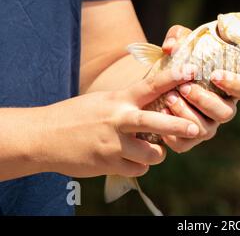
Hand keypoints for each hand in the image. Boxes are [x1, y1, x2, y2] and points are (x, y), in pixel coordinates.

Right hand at [37, 65, 200, 177]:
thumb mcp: (104, 100)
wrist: (43, 137)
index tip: (191, 72)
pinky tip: (130, 160)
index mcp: (119, 100)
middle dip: (177, 126)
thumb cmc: (77, 115)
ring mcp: (113, 143)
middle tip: (194, 129)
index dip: (172, 78)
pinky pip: (138, 169)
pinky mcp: (107, 163)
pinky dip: (139, 166)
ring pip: (152, 154)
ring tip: (149, 150)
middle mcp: (118, 120)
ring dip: (156, 154)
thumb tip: (155, 104)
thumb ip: (128, 103)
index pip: (149, 85)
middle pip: (154, 122)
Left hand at [158, 25, 239, 152]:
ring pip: (206, 130)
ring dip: (187, 114)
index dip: (235, 84)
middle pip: (226, 113)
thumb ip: (178, 37)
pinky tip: (161, 116)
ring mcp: (207, 126)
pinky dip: (173, 135)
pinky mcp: (188, 140)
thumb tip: (171, 46)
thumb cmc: (176, 64)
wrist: (155, 85)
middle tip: (185, 87)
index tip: (215, 74)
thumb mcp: (178, 45)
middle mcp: (221, 109)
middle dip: (205, 100)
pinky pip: (184, 145)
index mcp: (227, 88)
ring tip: (169, 98)